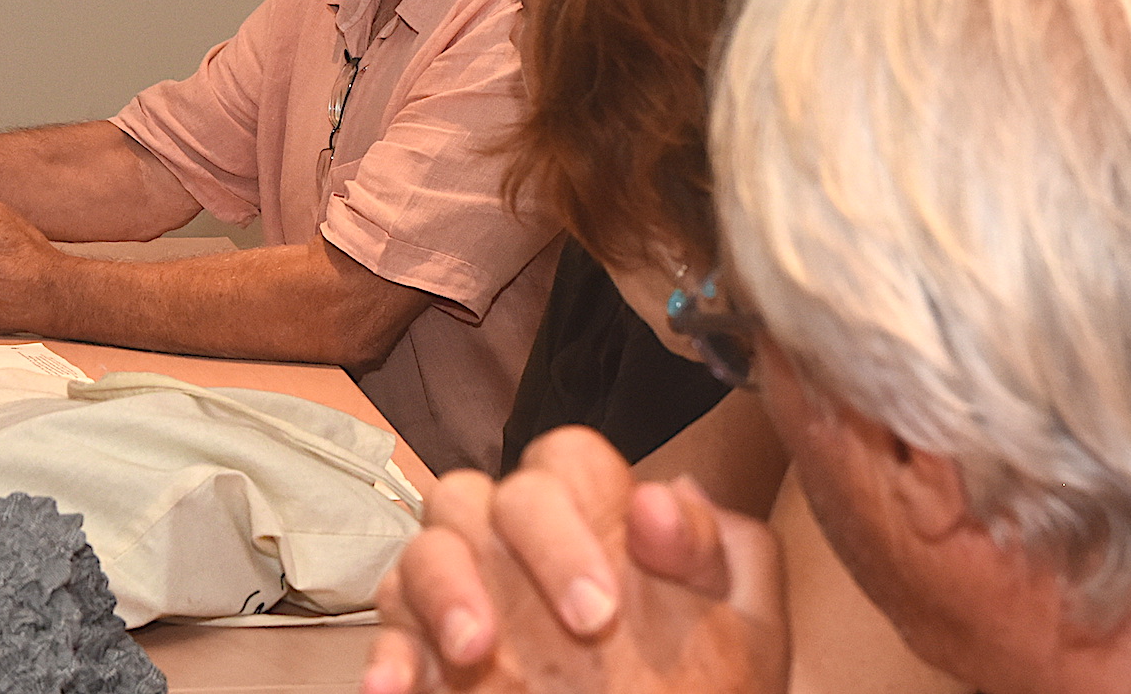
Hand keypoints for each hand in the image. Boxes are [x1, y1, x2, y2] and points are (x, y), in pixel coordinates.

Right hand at [365, 425, 787, 693]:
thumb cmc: (702, 691)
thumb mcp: (743, 628)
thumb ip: (722, 551)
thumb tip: (664, 497)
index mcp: (595, 519)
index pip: (566, 461)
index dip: (581, 514)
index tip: (608, 604)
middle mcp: (519, 543)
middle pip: (488, 492)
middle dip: (532, 552)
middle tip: (584, 628)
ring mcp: (464, 591)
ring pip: (425, 548)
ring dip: (446, 593)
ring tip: (477, 653)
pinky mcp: (421, 646)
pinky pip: (387, 629)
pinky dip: (390, 656)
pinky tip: (401, 689)